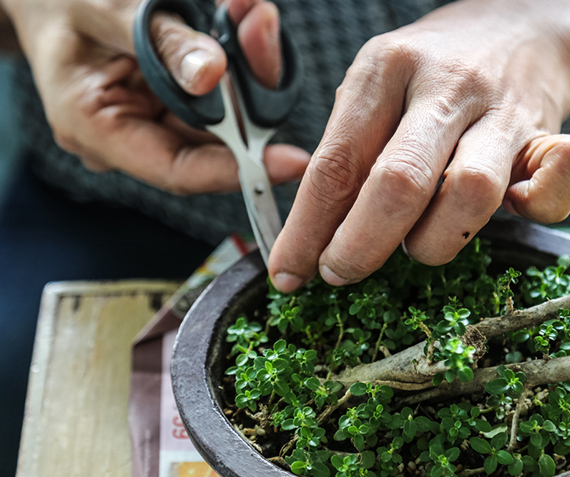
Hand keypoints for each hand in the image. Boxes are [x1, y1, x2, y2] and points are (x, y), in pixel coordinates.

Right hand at [2, 0, 308, 192]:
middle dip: (253, 98)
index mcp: (97, 130)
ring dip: (249, 68)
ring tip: (256, 18)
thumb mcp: (103, 10)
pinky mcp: (174, 100)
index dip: (237, 170)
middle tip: (268, 40)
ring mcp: (155, 119)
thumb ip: (160, 42)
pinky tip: (245, 18)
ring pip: (223, 114)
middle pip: (211, 140)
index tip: (290, 161)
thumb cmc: (61, 3)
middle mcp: (132, 135)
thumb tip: (212, 74)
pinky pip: (218, 90)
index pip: (179, 170)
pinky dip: (237, 57)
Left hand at [268, 0, 569, 291]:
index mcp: (386, 67)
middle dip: (361, 246)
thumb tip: (313, 231)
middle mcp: (445, 85)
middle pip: (399, 181)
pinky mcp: (552, 132)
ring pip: (470, 192)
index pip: (337, 162)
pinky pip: (553, 185)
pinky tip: (510, 211)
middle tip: (341, 272)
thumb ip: (348, 149)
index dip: (308, 228)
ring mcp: (502, 107)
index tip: (289, 271)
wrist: (523, 26)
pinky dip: (534, 210)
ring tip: (416, 243)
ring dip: (434, 241)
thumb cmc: (434, 70)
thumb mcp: (376, 87)